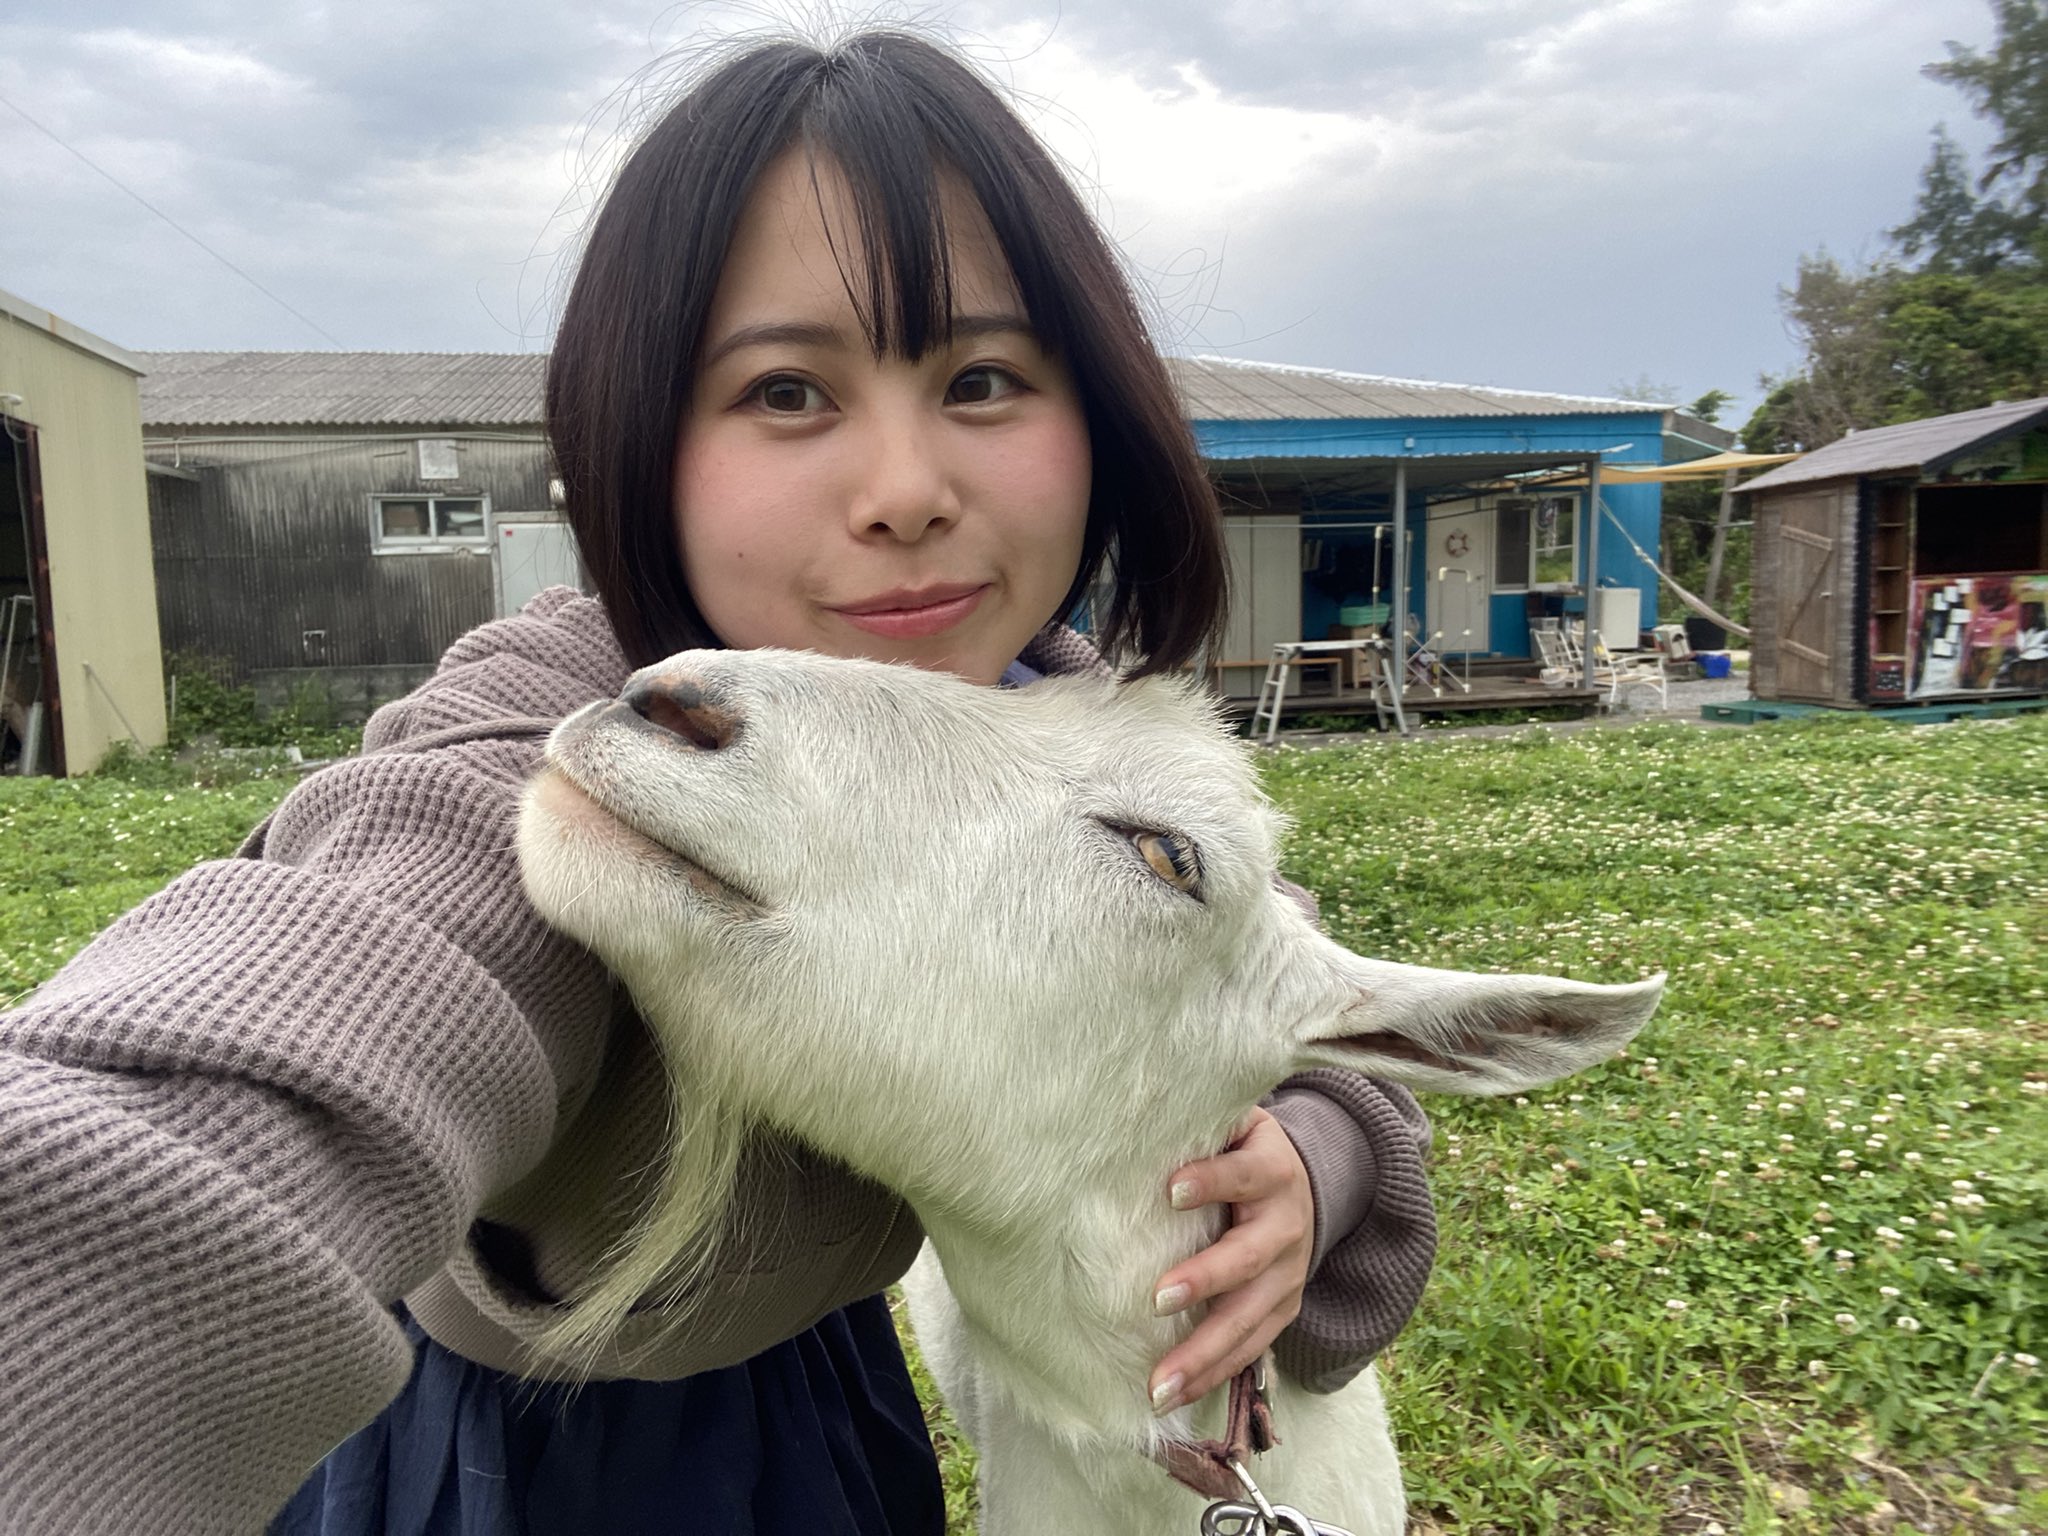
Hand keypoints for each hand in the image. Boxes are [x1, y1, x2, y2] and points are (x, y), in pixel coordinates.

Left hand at [1146, 1106, 1312, 1414]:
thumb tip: (1135, 1106)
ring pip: (1249, 1320)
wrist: (1311, 1184)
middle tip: (1157, 1298)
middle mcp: (1287, 1225)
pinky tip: (1177, 1395)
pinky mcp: (1284, 1309)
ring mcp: (1289, 1276)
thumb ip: (1202, 1120)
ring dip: (1203, 1354)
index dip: (1212, 1180)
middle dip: (1205, 1280)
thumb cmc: (1245, 1150)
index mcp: (1273, 1170)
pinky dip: (1215, 1374)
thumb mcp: (1238, 1123)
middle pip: (1248, 1258)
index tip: (1170, 1190)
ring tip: (1158, 1384)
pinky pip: (1252, 1349)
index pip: (1244, 1174)